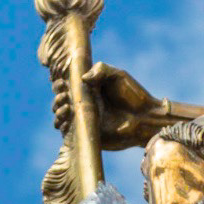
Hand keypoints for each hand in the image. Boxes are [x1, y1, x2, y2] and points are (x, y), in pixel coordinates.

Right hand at [51, 61, 168, 149]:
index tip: (60, 83)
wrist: (146, 118)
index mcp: (89, 89)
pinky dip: (61, 126)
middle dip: (57, 98)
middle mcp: (84, 104)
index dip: (59, 84)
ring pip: (60, 116)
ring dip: (57, 111)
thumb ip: (101, 70)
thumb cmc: (134, 94)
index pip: (67, 85)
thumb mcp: (118, 75)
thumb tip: (82, 78)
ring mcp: (85, 119)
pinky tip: (65, 120)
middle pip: (60, 101)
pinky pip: (67, 132)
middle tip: (65, 96)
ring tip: (66, 108)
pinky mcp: (88, 134)